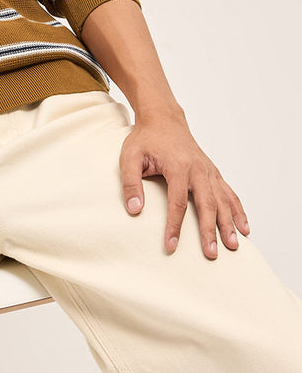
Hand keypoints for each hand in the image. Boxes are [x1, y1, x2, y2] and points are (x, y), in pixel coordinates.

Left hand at [120, 109, 250, 258]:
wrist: (163, 118)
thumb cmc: (146, 138)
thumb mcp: (130, 156)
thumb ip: (131, 183)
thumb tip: (134, 209)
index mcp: (178, 166)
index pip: (177, 202)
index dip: (174, 226)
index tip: (170, 246)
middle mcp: (197, 169)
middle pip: (206, 204)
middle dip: (210, 230)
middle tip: (211, 254)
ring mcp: (207, 170)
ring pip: (222, 200)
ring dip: (228, 223)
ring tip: (233, 246)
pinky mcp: (213, 172)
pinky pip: (229, 192)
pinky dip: (238, 210)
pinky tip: (244, 228)